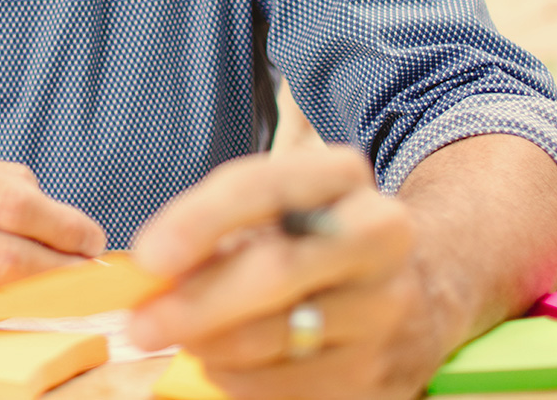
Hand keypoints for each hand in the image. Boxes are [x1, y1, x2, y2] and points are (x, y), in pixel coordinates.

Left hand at [127, 146, 445, 399]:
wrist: (416, 289)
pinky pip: (289, 386)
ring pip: (277, 338)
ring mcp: (386, 308)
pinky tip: (225, 362)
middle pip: (275, 272)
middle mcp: (379, 236)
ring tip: (184, 337)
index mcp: (344, 177)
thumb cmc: (315, 240)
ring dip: (211, 344)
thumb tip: (153, 275)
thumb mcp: (278, 208)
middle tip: (141, 325)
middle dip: (197, 303)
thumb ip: (218, 228)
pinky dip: (240, 379)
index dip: (199, 222)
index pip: (264, 188)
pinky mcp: (381, 372)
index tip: (148, 257)